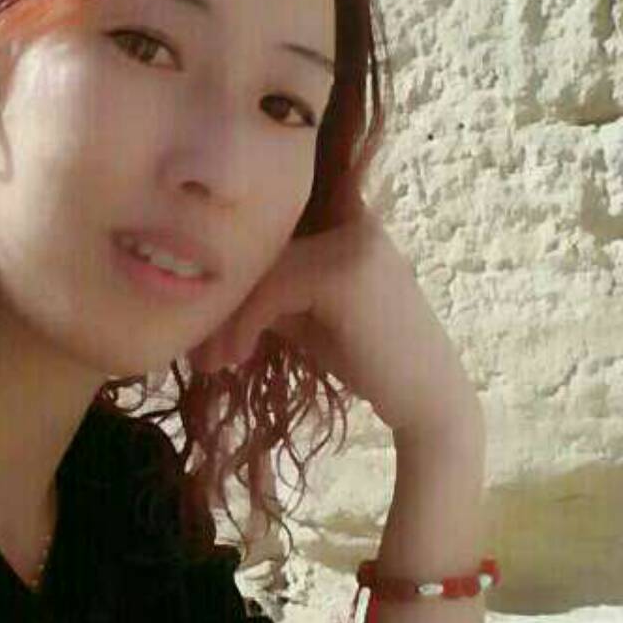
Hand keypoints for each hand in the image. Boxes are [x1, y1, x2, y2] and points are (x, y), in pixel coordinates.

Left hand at [187, 207, 482, 440]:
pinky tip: (236, 358)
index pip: (267, 234)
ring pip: (260, 270)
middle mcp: (352, 220)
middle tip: (198, 353)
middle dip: (221, 302)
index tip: (204, 328)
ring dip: (226, 320)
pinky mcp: (345, 271)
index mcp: (345, 220)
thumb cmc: (364, 358)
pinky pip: (272, 289)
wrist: (425, 401)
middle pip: (259, 249)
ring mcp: (353, 241)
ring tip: (210, 363)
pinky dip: (245, 325)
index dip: (232, 275)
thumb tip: (207, 283)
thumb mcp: (303, 314)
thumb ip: (268, 289)